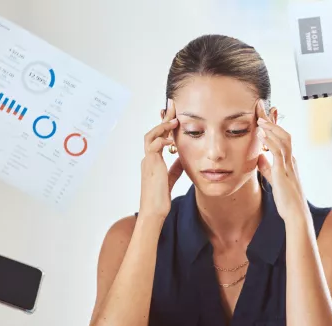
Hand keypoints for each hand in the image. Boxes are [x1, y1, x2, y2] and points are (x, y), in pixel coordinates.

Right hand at [139, 99, 183, 219]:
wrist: (154, 212)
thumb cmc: (161, 198)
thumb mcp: (171, 178)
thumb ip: (175, 166)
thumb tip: (183, 156)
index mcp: (152, 161)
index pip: (157, 137)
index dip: (165, 126)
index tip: (174, 115)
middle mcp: (148, 158)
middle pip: (153, 132)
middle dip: (163, 119)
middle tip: (172, 107)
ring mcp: (148, 161)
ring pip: (151, 136)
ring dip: (163, 126)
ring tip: (175, 121)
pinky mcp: (151, 165)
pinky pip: (154, 146)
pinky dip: (163, 139)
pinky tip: (174, 139)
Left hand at [255, 100, 308, 223]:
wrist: (296, 214)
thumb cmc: (286, 200)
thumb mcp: (274, 180)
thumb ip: (267, 168)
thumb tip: (259, 157)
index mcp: (288, 161)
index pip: (281, 137)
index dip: (273, 124)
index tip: (263, 114)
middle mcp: (291, 160)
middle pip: (284, 133)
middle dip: (272, 119)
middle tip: (261, 107)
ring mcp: (289, 165)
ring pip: (283, 139)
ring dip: (272, 126)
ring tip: (260, 117)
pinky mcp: (284, 172)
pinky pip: (278, 151)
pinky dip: (271, 140)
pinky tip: (262, 133)